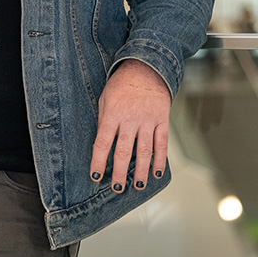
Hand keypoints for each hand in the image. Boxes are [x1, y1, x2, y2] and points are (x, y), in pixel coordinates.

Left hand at [90, 58, 170, 192]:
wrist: (146, 68)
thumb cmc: (121, 84)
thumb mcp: (105, 99)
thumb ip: (104, 121)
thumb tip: (102, 145)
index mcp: (112, 114)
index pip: (103, 143)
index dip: (98, 162)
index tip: (96, 177)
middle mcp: (130, 119)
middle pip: (124, 151)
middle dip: (120, 173)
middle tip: (117, 188)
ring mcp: (147, 121)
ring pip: (144, 151)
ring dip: (141, 171)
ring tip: (138, 186)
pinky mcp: (162, 120)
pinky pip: (162, 143)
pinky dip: (160, 160)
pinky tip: (157, 172)